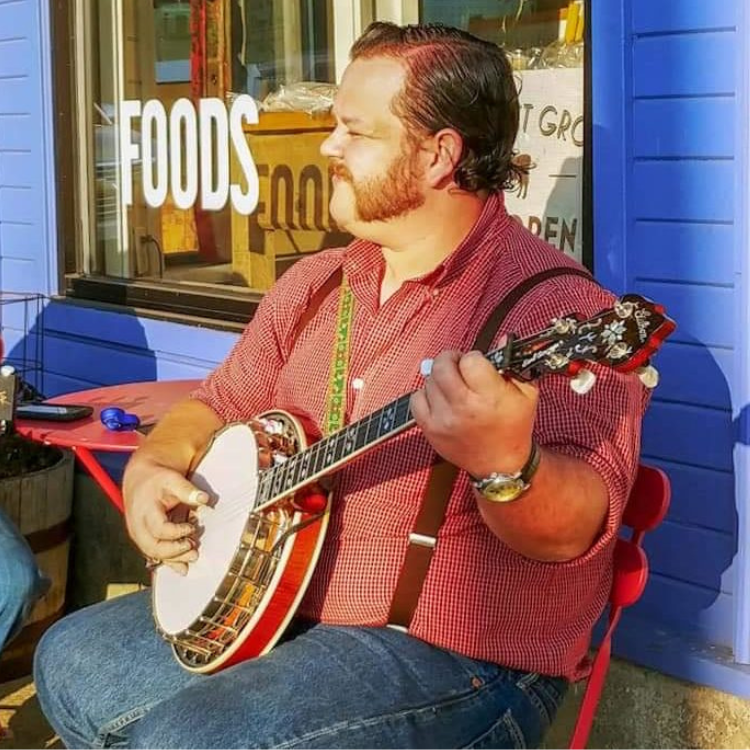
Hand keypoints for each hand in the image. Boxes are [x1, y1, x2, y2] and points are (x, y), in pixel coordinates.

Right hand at [123, 457, 209, 575]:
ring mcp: (139, 535)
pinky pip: (154, 555)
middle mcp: (138, 526)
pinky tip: (182, 568)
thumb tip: (204, 499)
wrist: (140, 480)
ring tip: (192, 556)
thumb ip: (187, 490)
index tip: (191, 527)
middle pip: (153, 547)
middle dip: (174, 551)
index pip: (159, 529)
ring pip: (153, 554)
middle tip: (193, 546)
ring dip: (173, 559)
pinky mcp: (143, 539)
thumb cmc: (157, 480)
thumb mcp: (172, 479)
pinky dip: (169, 562)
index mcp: (145, 510)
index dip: (177, 532)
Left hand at [410, 349, 537, 477]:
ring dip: (440, 377)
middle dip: (451, 359)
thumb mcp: (526, 395)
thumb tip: (500, 340)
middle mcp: (464, 408)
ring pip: (429, 380)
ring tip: (454, 385)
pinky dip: (425, 394)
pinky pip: (416, 399)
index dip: (474, 358)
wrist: (500, 464)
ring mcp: (444, 419)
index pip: (470, 360)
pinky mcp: (430, 429)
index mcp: (490, 397)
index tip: (479, 365)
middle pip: (442, 366)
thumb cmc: (513, 427)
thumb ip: (513, 365)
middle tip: (459, 365)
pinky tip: (440, 399)